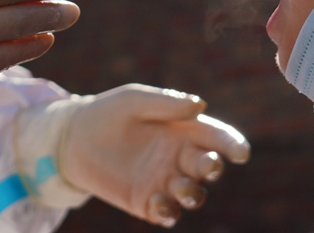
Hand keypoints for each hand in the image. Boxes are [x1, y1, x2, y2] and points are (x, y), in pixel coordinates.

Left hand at [61, 84, 249, 227]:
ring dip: (193, 193)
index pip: (216, 138)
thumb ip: (166, 103)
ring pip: (193, 194)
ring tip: (181, 187)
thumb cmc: (109, 112)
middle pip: (208, 166)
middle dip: (213, 167)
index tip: (240, 152)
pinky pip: (167, 212)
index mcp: (184, 130)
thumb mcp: (134, 100)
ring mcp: (165, 181)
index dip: (232, 144)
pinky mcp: (147, 202)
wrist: (74, 137)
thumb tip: (200, 105)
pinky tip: (158, 201)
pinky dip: (168, 211)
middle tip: (208, 165)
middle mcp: (180, 157)